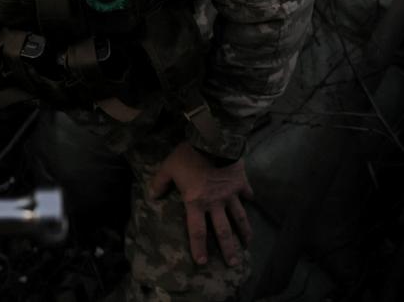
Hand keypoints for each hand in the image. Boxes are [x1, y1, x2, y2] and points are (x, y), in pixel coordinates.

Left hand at [148, 141, 253, 266]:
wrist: (213, 140)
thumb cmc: (188, 155)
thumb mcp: (168, 167)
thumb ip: (159, 183)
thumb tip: (151, 196)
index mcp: (196, 202)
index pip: (197, 230)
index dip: (199, 247)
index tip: (203, 262)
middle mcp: (215, 203)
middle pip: (223, 231)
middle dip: (228, 249)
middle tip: (234, 263)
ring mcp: (230, 194)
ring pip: (239, 217)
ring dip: (244, 231)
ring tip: (248, 243)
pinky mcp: (241, 182)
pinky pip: (247, 193)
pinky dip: (250, 197)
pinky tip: (252, 201)